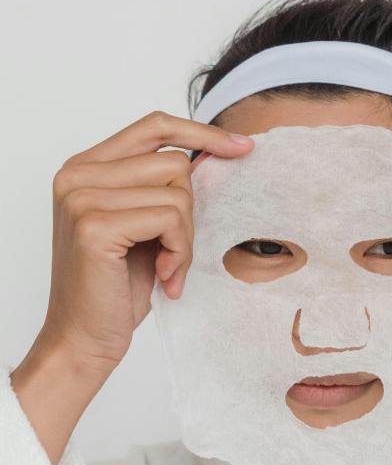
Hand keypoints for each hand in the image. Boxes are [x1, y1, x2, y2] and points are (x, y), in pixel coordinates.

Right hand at [39, 111, 252, 371]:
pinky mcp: (94, 225)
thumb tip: (214, 154)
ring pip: (176, 193)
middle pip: (174, 163)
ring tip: (168, 267)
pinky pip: (169, 219)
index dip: (201, 132)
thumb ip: (161, 188)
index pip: (154, 126)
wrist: (84, 338)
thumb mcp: (144, 226)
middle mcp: (77, 174)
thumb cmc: (116, 287)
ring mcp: (82, 197)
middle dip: (189, 212)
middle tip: (175, 252)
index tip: (241, 146)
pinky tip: (164, 276)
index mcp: (85, 167)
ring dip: (184, 238)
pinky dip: (179, 251)